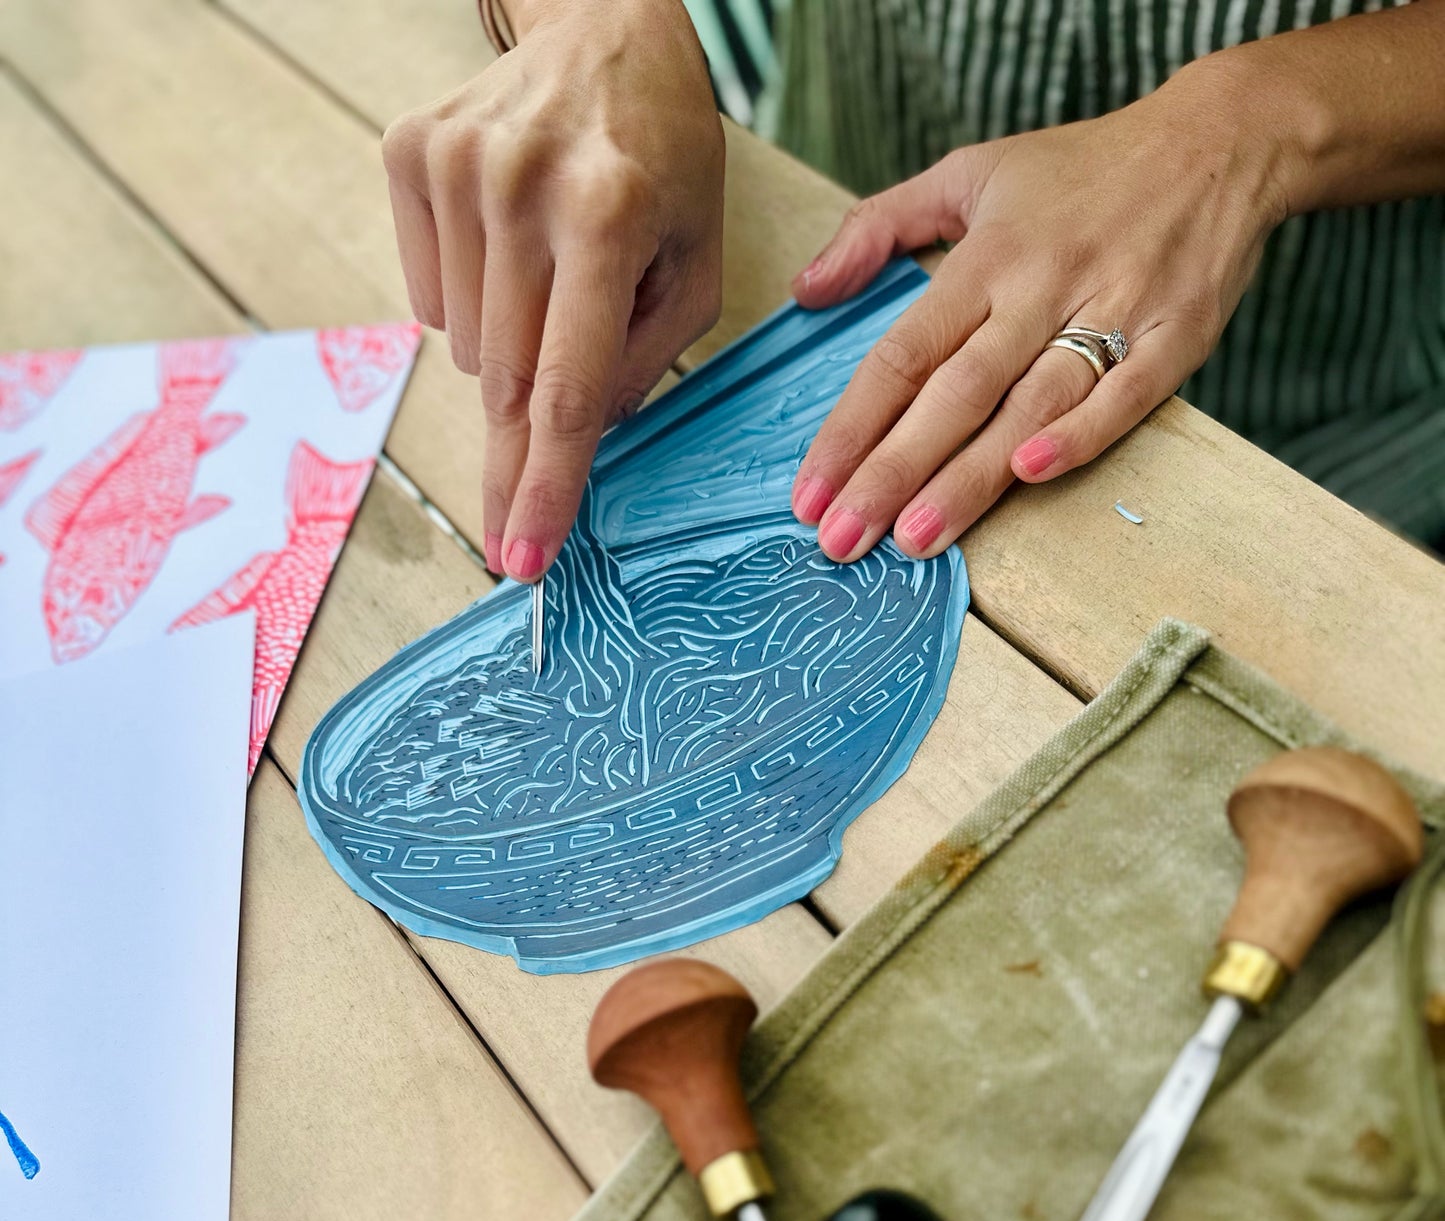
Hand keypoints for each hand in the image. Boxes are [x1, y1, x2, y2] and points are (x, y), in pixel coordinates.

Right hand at [382, 0, 722, 580]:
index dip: (545, 486)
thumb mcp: (698, 260)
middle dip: (523, 452)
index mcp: (610, 214)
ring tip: (553, 278)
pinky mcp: (410, 153)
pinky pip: (430, 300)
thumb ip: (649, 359)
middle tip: (526, 505)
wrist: (601, 24)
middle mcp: (523, 186)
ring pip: (469, 349)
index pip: (568, 388)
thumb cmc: (664, 156)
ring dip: (512, 350)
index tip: (521, 558)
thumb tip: (580, 440)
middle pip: (510, 382)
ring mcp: (456, 165)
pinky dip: (471, 301)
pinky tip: (509, 246)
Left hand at [789, 66, 1290, 559]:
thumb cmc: (1083, 169)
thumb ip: (879, 226)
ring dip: (970, 478)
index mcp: (989, 255)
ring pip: (1028, 407)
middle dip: (893, 473)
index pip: (904, 354)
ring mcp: (1114, 311)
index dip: (852, 427)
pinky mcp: (1177, 337)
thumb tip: (806, 289)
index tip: (809, 493)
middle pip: (955, 393)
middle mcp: (1043, 286)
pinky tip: (1029, 476)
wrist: (1223, 140)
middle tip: (843, 540)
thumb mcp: (970, 171)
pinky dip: (1079, 435)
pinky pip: (1123, 396)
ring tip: (915, 540)